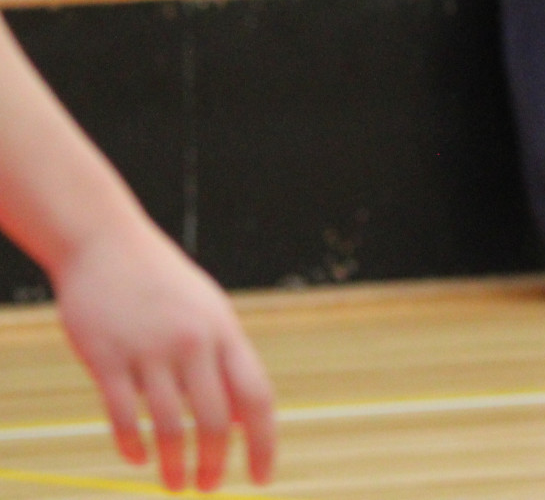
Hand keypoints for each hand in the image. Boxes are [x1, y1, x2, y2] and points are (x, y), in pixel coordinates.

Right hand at [54, 224, 275, 492]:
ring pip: (171, 425)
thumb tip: (245, 417)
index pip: (256, 397)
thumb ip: (226, 361)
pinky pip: (124, 414)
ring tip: (175, 485)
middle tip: (208, 488)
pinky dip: (133, 444)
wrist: (106, 243)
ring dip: (175, 464)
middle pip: (216, 420)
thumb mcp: (208, 312)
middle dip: (215, 463)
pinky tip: (138, 458)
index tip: (261, 478)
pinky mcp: (106, 357)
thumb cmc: (162, 283)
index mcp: (225, 332)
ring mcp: (149, 350)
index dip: (263, 442)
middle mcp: (193, 343)